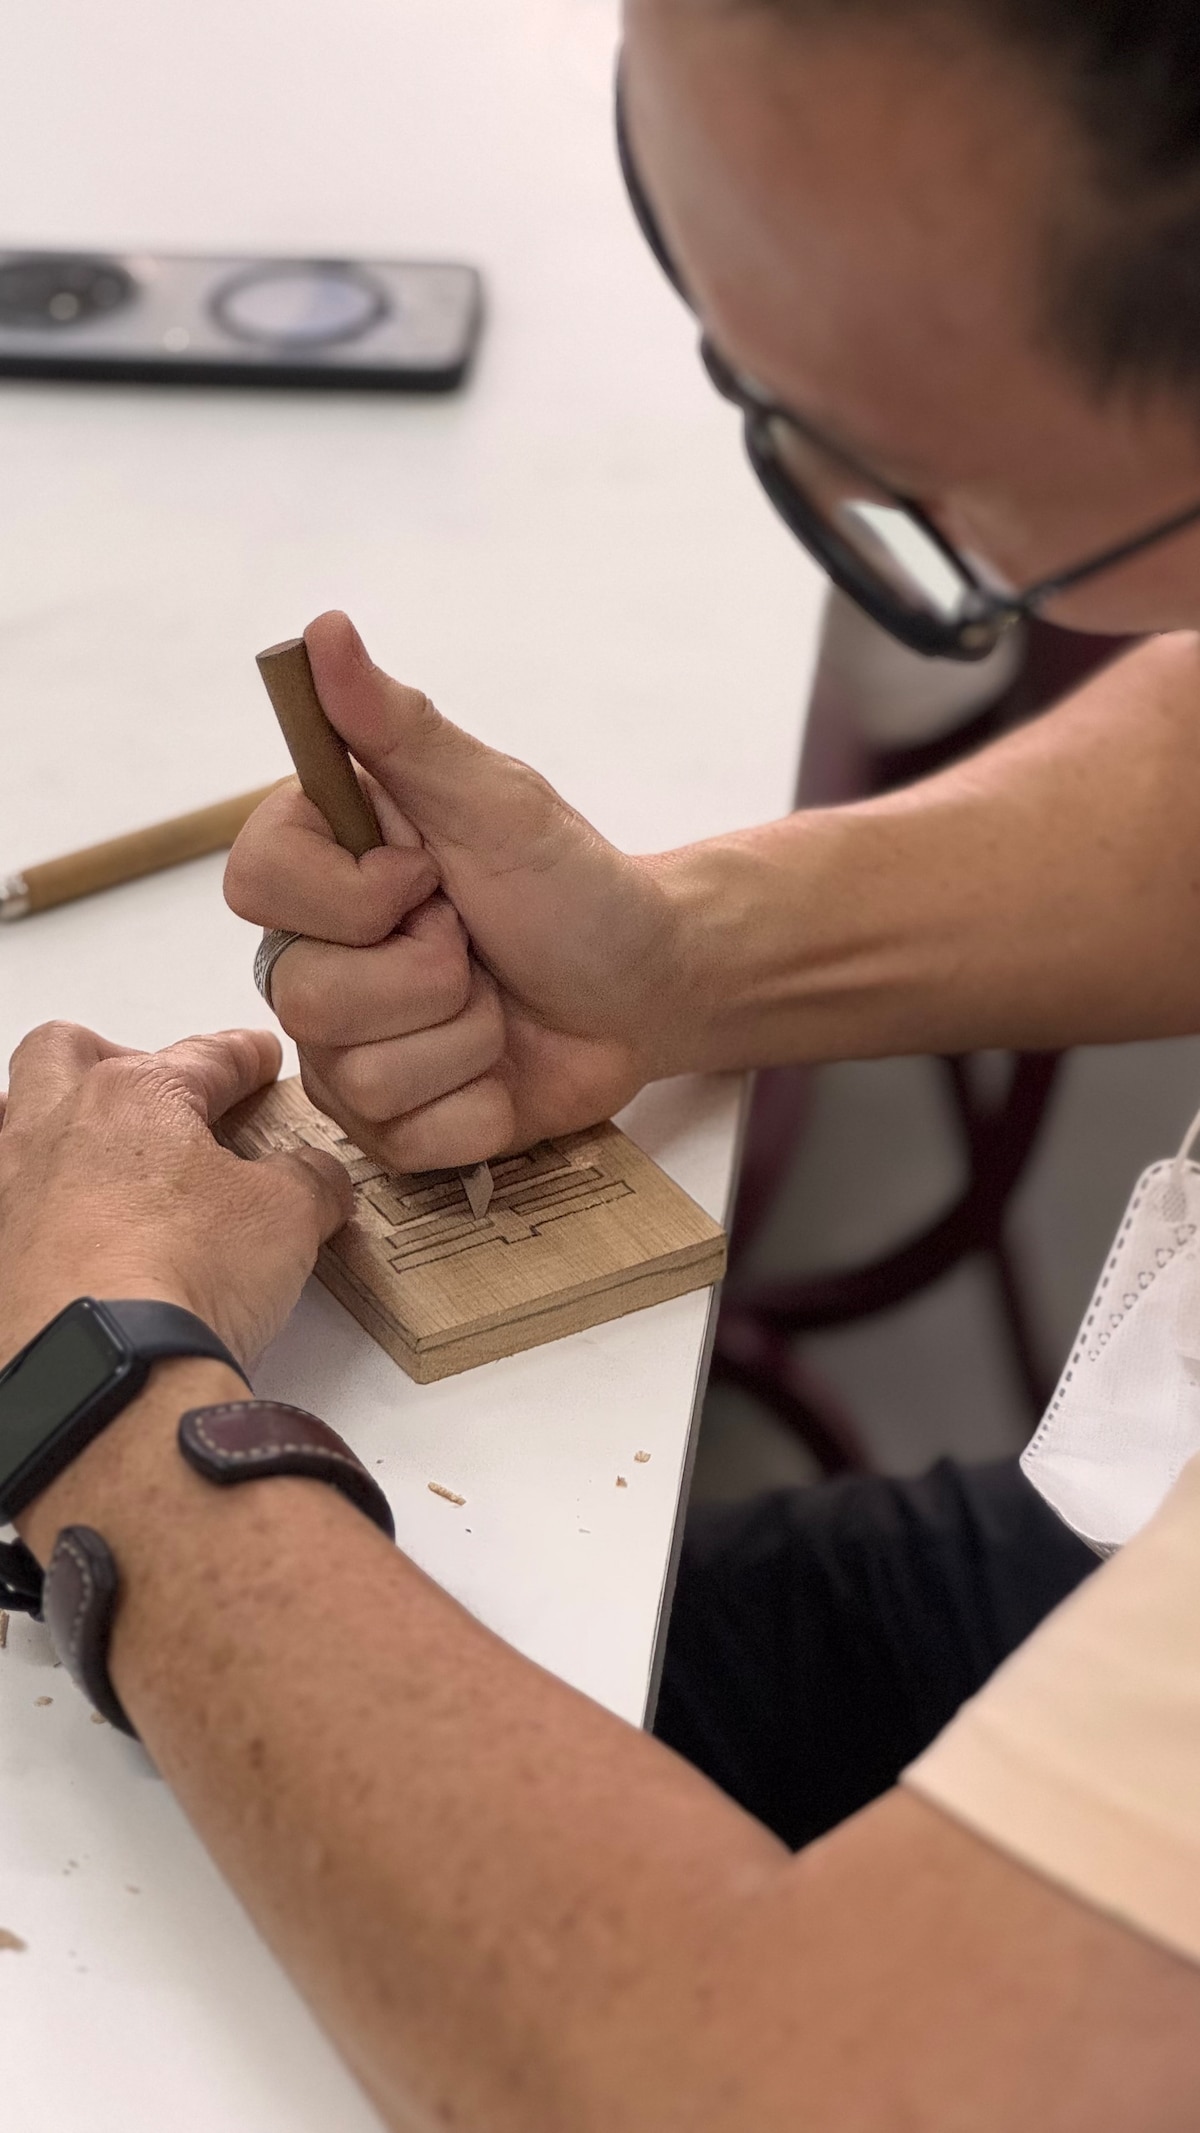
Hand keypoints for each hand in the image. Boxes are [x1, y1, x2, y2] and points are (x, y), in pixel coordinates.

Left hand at [0, 1022, 352, 1372]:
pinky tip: (68, 1237)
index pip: (200, 1056)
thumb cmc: (180, 1275)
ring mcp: (9, 1193)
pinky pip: (5, 1210)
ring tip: (96, 1155)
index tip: (256, 1059)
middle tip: (154, 1088)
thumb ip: (308, 1181)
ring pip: (11, 1121)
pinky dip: (34, 1210)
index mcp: (132, 1096)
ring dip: (53, 1126)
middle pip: (65, 1053)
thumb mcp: (288, 1216)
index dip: (240, 1057)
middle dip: (110, 1053)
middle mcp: (53, 1130)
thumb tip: (317, 1178)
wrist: (106, 1370)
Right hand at [224, 612, 690, 1169]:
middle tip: (476, 942)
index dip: (351, 893)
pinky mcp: (391, 1127)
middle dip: (432, 973)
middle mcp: (313, 959)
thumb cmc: (574, 886)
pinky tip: (502, 1064)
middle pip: (307, 996)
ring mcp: (345, 1050)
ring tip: (496, 1002)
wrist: (649, 985)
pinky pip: (409, 1139)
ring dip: (466, 1037)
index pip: (253, 884)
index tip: (429, 873)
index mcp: (321, 869)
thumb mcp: (497, 801)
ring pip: (360, 1075)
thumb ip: (401, 726)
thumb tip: (326, 632)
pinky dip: (480, 1103)